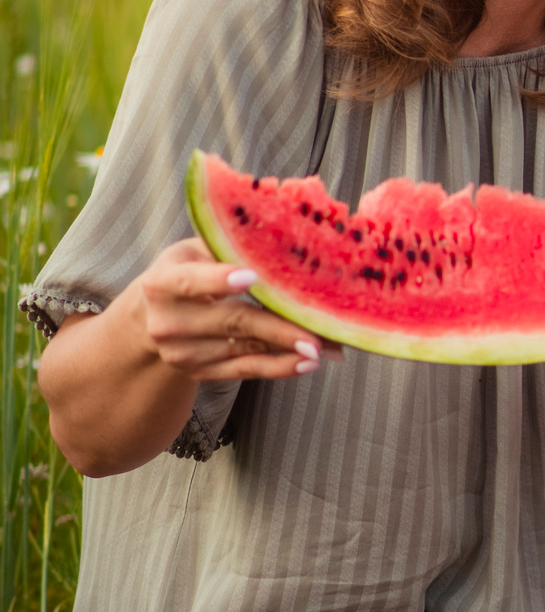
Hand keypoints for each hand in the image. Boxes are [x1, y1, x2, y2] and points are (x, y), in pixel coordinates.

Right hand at [126, 238, 333, 382]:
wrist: (152, 316)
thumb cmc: (188, 271)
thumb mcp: (198, 251)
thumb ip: (231, 245)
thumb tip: (290, 239)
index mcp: (163, 283)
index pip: (191, 281)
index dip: (220, 280)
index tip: (252, 277)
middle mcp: (167, 322)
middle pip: (233, 322)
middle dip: (279, 327)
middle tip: (318, 330)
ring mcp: (181, 352)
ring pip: (246, 349)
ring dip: (290, 348)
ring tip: (327, 345)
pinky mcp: (198, 372)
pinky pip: (245, 371)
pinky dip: (280, 367)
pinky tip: (307, 362)